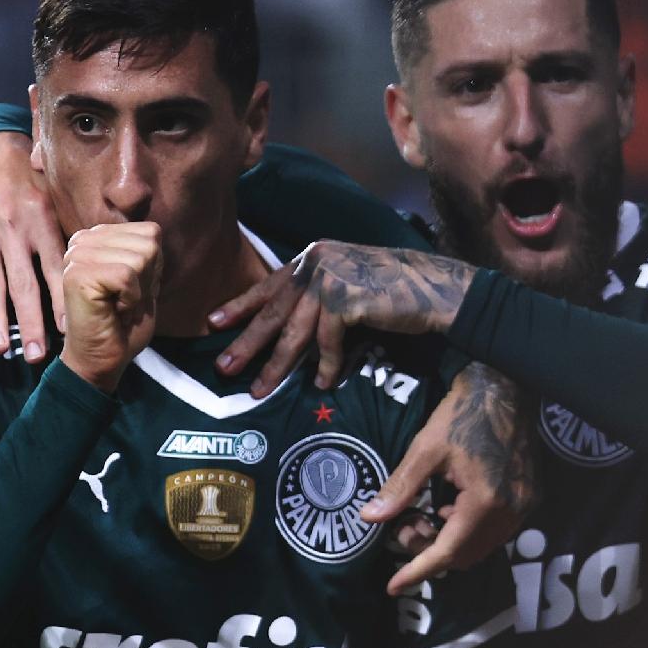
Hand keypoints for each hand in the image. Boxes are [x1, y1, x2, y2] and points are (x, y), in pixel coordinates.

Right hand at [0, 132, 65, 361]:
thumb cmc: (30, 183)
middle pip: (23, 284)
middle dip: (31, 322)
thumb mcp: (54, 198)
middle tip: (39, 356)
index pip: (55, 269)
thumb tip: (101, 269)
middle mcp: (13, 229)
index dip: (62, 301)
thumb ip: (69, 234)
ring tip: (2, 350)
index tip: (70, 332)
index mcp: (41, 221)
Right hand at [58, 222, 161, 392]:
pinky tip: (113, 311)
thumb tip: (155, 231)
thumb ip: (147, 252)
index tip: (132, 291)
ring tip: (118, 307)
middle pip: (147, 244)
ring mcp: (77, 255)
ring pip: (139, 258)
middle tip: (124, 302)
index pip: (150, 232)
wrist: (100, 359)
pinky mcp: (77, 274)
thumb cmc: (122, 325)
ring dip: (138, 292)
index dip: (152, 268)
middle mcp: (83, 241)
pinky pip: (126, 276)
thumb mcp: (143, 281)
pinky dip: (130, 300)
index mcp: (97, 237)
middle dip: (147, 280)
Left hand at [210, 240, 476, 395]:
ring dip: (276, 364)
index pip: (268, 285)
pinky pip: (328, 341)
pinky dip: (325, 365)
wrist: (434, 288)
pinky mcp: (347, 299)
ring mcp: (331, 278)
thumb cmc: (390, 292)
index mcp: (312, 256)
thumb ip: (315, 295)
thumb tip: (285, 326)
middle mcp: (316, 262)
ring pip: (294, 330)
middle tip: (223, 368)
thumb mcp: (345, 284)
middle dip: (247, 342)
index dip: (241, 305)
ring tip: (259, 390)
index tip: (214, 323)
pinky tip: (320, 384)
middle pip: (273, 310)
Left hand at [362, 362, 536, 593]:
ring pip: (481, 546)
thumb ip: (400, 488)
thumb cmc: (461, 414)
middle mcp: (510, 511)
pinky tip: (447, 506)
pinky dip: (467, 529)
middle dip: (429, 551)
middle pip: (465, 555)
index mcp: (485, 502)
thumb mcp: (424, 450)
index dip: (417, 570)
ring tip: (422, 515)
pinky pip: (495, 531)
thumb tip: (369, 518)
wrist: (505, 387)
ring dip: (448, 542)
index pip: (447, 551)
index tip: (392, 586)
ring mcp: (524, 505)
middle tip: (404, 526)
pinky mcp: (528, 497)